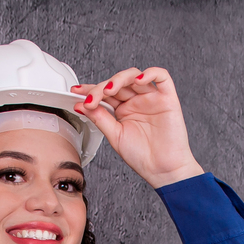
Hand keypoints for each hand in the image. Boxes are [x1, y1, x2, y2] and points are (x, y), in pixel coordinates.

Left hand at [71, 67, 204, 188]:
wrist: (162, 170)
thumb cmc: (142, 156)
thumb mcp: (115, 136)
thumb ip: (100, 119)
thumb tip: (82, 105)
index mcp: (123, 110)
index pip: (106, 93)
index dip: (91, 89)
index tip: (76, 92)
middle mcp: (137, 102)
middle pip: (118, 83)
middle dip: (102, 87)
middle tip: (91, 99)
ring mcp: (152, 98)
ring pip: (135, 76)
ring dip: (119, 79)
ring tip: (109, 90)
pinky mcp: (168, 99)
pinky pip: (162, 77)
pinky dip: (150, 73)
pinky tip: (138, 80)